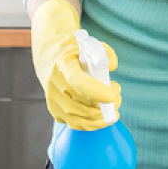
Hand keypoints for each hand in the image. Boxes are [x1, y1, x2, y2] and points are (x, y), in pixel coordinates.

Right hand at [29, 0, 121, 130]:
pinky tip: (102, 116)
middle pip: (83, 103)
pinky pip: (77, 124)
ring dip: (103, 116)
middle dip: (107, 104)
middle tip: (117, 96)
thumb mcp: (90, 45)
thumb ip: (106, 53)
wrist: (49, 57)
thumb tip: (112, 67)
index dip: (97, 91)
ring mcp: (53, 99)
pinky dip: (93, 123)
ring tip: (113, 105)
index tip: (113, 94)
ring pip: (82, 117)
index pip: (78, 81)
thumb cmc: (74, 51)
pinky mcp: (55, 111)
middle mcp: (54, 83)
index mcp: (62, 63)